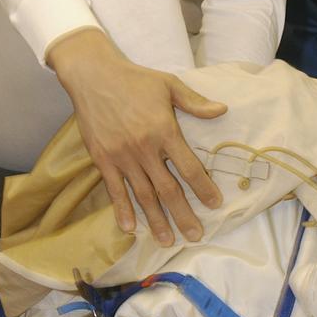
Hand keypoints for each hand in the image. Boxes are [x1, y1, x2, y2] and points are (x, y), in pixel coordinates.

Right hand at [47, 29, 225, 243]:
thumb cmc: (135, 80)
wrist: (93, 76)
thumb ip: (195, 102)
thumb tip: (222, 110)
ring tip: (167, 241)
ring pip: (143, 195)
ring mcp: (122, 157)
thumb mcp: (169, 84)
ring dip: (156, 220)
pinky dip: (123, 210)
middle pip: (168, 189)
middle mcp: (144, 149)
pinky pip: (115, 190)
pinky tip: (131, 228)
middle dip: (183, 215)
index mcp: (164, 131)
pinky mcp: (103, 160)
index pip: (189, 167)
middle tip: (195, 235)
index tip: (215, 204)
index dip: (203, 188)